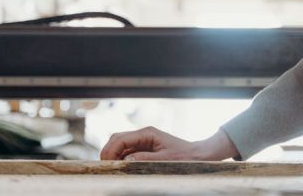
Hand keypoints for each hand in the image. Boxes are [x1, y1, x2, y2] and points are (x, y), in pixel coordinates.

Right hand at [100, 127, 239, 160]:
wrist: (197, 155)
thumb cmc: (184, 157)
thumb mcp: (164, 160)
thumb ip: (144, 159)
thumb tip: (126, 160)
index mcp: (147, 133)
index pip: (121, 139)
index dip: (110, 150)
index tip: (106, 163)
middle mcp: (143, 135)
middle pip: (117, 139)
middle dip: (108, 152)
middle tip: (105, 167)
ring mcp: (143, 141)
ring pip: (121, 145)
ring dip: (114, 156)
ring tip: (111, 169)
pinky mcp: (145, 148)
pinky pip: (127, 152)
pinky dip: (121, 159)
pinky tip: (121, 168)